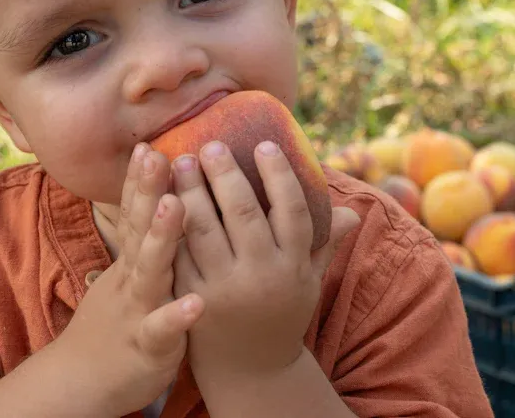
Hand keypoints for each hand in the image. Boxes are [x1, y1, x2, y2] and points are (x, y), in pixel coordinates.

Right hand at [56, 144, 203, 416]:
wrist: (81, 381)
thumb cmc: (115, 322)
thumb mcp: (125, 276)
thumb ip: (140, 240)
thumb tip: (155, 198)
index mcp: (131, 261)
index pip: (133, 212)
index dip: (140, 179)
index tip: (149, 142)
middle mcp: (131, 278)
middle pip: (138, 228)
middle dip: (148, 191)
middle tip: (159, 153)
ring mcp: (136, 309)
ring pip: (148, 270)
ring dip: (160, 237)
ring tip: (175, 205)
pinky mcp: (146, 345)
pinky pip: (162, 329)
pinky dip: (177, 315)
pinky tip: (197, 303)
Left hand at [171, 140, 359, 378]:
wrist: (251, 370)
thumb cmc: (281, 314)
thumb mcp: (308, 282)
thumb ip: (324, 244)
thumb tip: (353, 212)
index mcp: (294, 265)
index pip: (291, 210)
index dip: (279, 175)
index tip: (264, 144)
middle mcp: (262, 275)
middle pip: (243, 213)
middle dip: (225, 174)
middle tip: (210, 145)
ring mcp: (226, 288)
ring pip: (204, 229)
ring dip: (190, 191)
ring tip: (180, 161)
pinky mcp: (194, 299)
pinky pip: (179, 254)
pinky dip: (169, 225)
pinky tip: (161, 198)